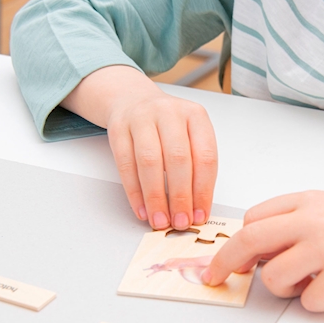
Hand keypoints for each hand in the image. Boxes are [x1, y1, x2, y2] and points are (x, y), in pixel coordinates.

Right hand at [61, 66, 216, 229]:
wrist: (133, 100)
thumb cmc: (167, 126)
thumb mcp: (189, 135)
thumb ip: (195, 167)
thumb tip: (195, 209)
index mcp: (195, 116)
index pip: (205, 157)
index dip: (203, 190)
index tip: (200, 215)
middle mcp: (169, 113)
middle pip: (178, 159)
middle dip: (180, 196)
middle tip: (180, 222)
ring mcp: (141, 118)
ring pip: (150, 162)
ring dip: (155, 197)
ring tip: (160, 220)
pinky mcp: (118, 129)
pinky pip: (126, 165)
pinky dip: (134, 192)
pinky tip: (141, 209)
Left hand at [203, 191, 323, 311]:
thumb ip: (290, 222)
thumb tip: (255, 251)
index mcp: (304, 201)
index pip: (251, 220)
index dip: (235, 243)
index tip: (231, 259)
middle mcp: (311, 219)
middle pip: (248, 241)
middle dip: (224, 263)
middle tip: (214, 278)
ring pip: (273, 277)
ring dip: (281, 289)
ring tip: (304, 284)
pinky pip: (308, 300)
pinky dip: (314, 302)